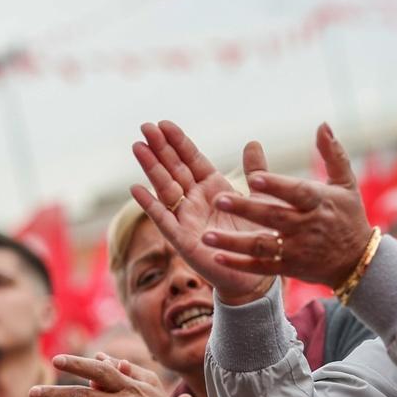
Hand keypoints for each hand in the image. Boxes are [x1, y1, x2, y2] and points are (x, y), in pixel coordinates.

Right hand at [129, 121, 277, 305]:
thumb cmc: (256, 236)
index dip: (179, 142)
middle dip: (160, 148)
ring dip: (151, 168)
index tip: (164, 123)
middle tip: (145, 126)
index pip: (192, 159)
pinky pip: (163, 220)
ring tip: (138, 147)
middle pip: (174, 169)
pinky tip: (135, 189)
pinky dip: (150, 205)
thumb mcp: (261, 199)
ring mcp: (186, 218)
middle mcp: (196, 200)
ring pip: (165, 188)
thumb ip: (255, 172)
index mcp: (213, 187)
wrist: (255, 273)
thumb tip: (252, 142)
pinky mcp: (182, 240)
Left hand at [207, 123, 374, 288]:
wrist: (358, 261)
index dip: (276, 186)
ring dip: (234, 242)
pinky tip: (218, 257)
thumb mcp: (345, 184)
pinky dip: (240, 264)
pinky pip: (262, 267)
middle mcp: (307, 226)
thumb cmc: (348, 215)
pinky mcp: (289, 267)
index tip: (253, 178)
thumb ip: (332, 153)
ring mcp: (297, 250)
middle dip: (246, 208)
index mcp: (319, 202)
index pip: (297, 193)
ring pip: (262, 245)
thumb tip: (322, 124)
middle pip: (273, 217)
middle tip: (219, 199)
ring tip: (206, 236)